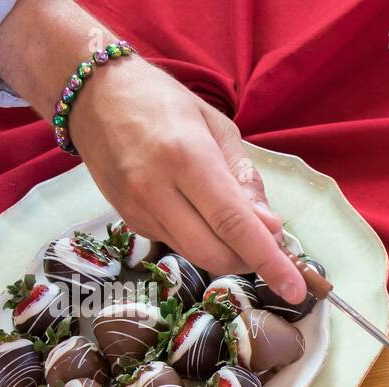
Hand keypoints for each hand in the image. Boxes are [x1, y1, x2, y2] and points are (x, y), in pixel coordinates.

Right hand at [69, 57, 306, 303]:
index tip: (295, 289)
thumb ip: (246, 180)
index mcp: (187, 158)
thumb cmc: (163, 103)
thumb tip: (270, 228)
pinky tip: (204, 217)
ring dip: (229, 254)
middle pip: (216, 254)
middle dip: (251, 261)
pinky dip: (203, 242)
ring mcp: (138, 209)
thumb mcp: (218, 127)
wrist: (94, 96)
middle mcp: (157, 189)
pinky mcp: (130, 220)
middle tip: (269, 243)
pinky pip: (178, 245)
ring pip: (197, 256)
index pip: (234, 224)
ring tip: (241, 228)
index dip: (268, 260)